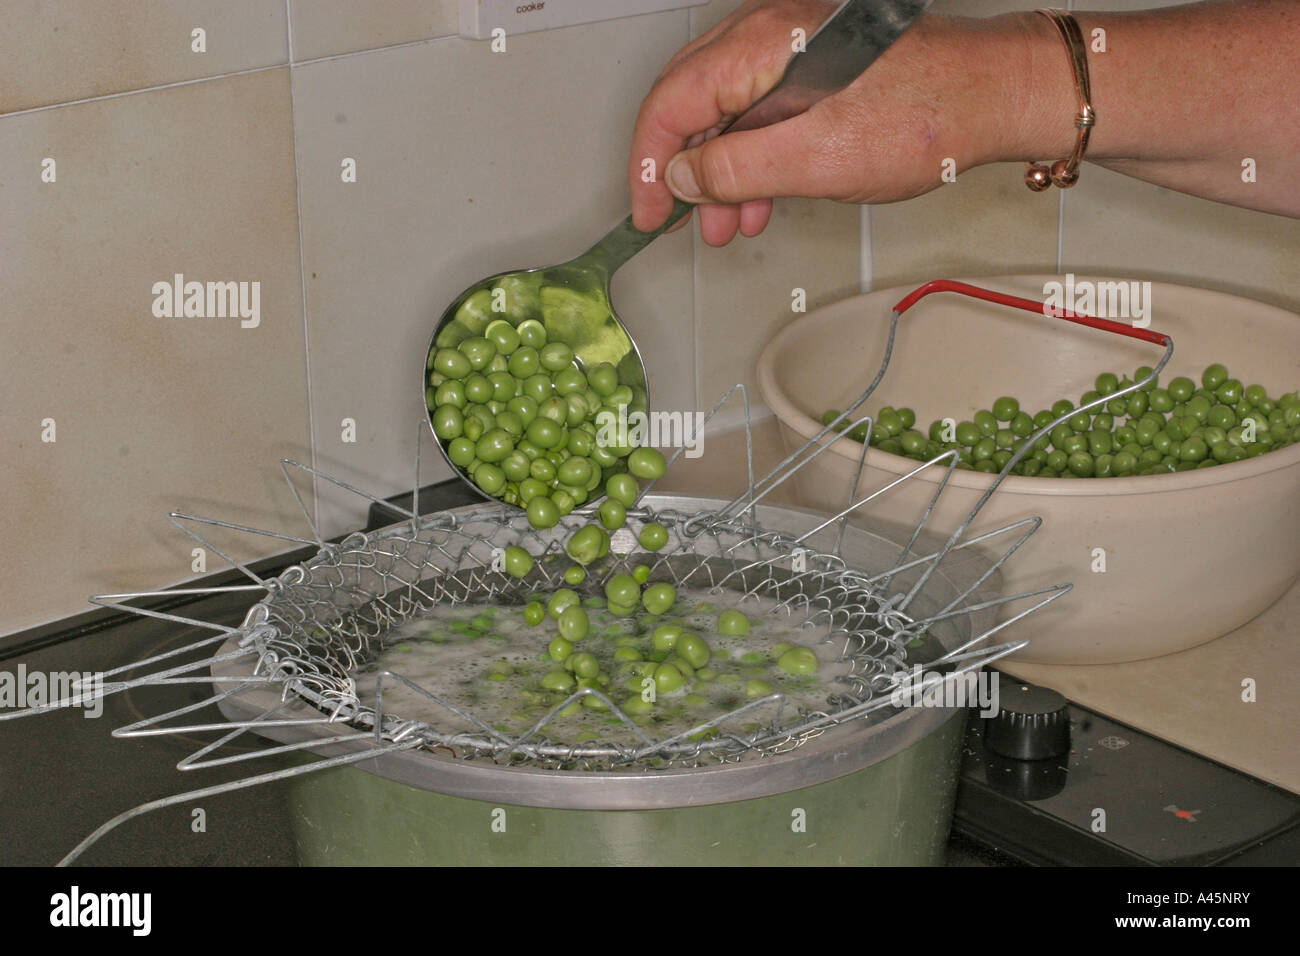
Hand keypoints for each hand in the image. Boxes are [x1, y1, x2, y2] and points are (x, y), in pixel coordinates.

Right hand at [628, 2, 1037, 244]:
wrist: (994, 94)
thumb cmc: (923, 117)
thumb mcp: (814, 161)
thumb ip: (736, 169)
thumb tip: (683, 179)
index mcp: (760, 47)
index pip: (670, 105)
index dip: (649, 167)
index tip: (648, 214)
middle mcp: (769, 35)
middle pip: (689, 104)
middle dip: (683, 174)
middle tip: (681, 225)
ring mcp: (792, 48)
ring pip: (727, 112)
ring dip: (721, 173)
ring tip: (730, 226)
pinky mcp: (816, 66)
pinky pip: (762, 111)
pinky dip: (753, 157)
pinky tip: (761, 197)